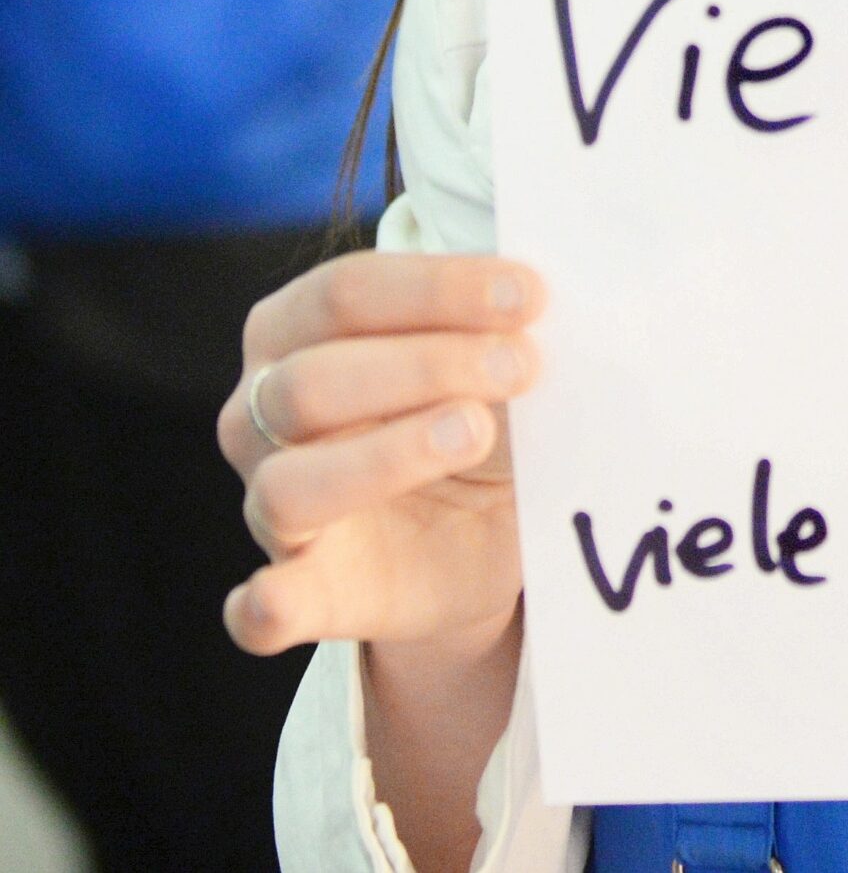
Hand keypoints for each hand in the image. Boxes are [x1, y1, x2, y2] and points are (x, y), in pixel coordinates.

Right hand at [218, 251, 544, 661]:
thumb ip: (497, 328)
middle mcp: (260, 413)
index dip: (437, 288)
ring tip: (476, 434)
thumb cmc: (473, 408)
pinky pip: (262, 608)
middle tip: (523, 364)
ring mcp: (269, 506)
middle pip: (310, 380)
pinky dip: (269, 605)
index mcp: (297, 329)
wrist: (484, 526)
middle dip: (426, 364)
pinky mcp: (304, 591)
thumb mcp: (489, 360)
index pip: (344, 291)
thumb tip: (539, 308)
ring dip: (387, 457)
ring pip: (289, 484)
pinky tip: (283, 599)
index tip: (530, 296)